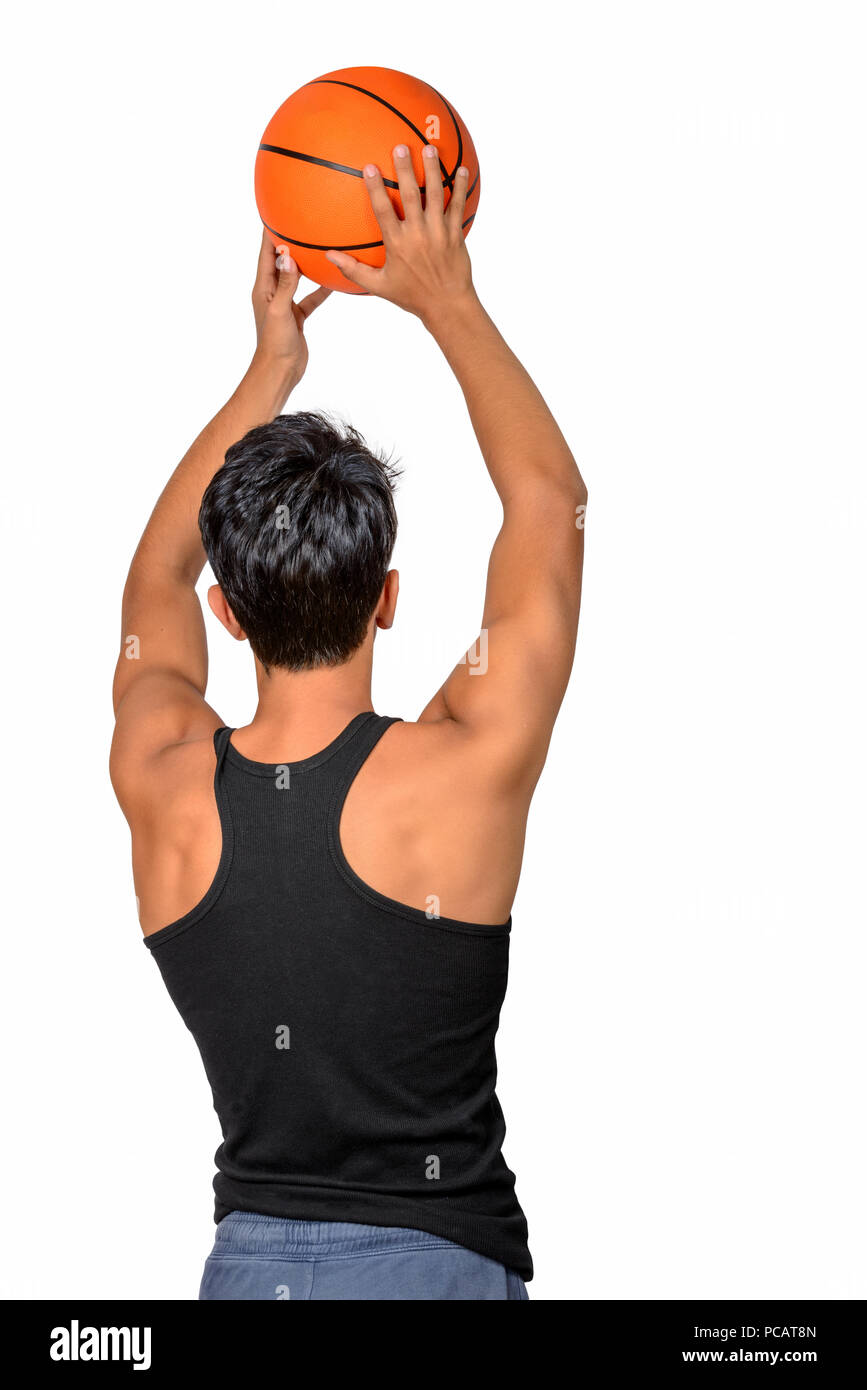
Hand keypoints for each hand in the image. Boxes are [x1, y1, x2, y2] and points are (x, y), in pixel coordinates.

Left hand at [251, 229, 329, 381]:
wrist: (280, 370)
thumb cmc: (275, 343)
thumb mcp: (281, 310)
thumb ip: (286, 283)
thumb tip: (288, 255)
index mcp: (263, 289)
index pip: (266, 255)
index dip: (270, 235)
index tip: (276, 215)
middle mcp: (272, 293)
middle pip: (280, 263)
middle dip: (288, 244)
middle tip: (300, 225)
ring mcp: (284, 305)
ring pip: (296, 279)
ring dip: (305, 265)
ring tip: (316, 248)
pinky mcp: (296, 316)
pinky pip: (309, 298)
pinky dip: (319, 290)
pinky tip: (331, 281)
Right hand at [325, 145, 475, 325]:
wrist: (447, 306)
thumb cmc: (411, 296)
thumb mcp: (379, 286)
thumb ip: (354, 269)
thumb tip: (329, 256)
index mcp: (397, 244)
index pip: (383, 211)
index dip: (376, 188)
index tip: (370, 167)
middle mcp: (417, 235)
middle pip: (410, 195)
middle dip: (405, 169)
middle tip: (401, 146)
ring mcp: (438, 232)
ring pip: (435, 195)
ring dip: (433, 170)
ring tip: (429, 148)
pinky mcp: (455, 234)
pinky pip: (457, 206)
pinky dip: (459, 187)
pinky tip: (460, 169)